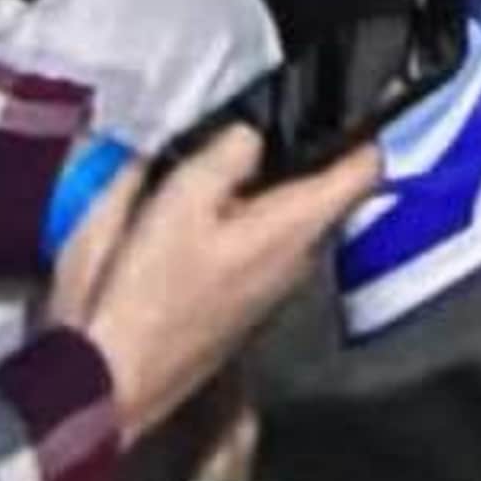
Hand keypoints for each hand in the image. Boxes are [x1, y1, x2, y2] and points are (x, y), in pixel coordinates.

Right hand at [53, 126, 378, 443]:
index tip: (337, 102)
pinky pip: (266, 246)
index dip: (358, 129)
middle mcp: (304, 259)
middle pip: (326, 191)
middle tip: (262, 124)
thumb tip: (256, 137)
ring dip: (269, 191)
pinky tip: (209, 216)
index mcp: (300, 226)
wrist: (114, 378)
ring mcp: (279, 289)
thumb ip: (231, 152)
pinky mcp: (250, 308)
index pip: (366, 167)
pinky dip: (248, 223)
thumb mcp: (185, 196)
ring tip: (228, 166)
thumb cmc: (153, 285)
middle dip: (302, 157)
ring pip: (292, 218)